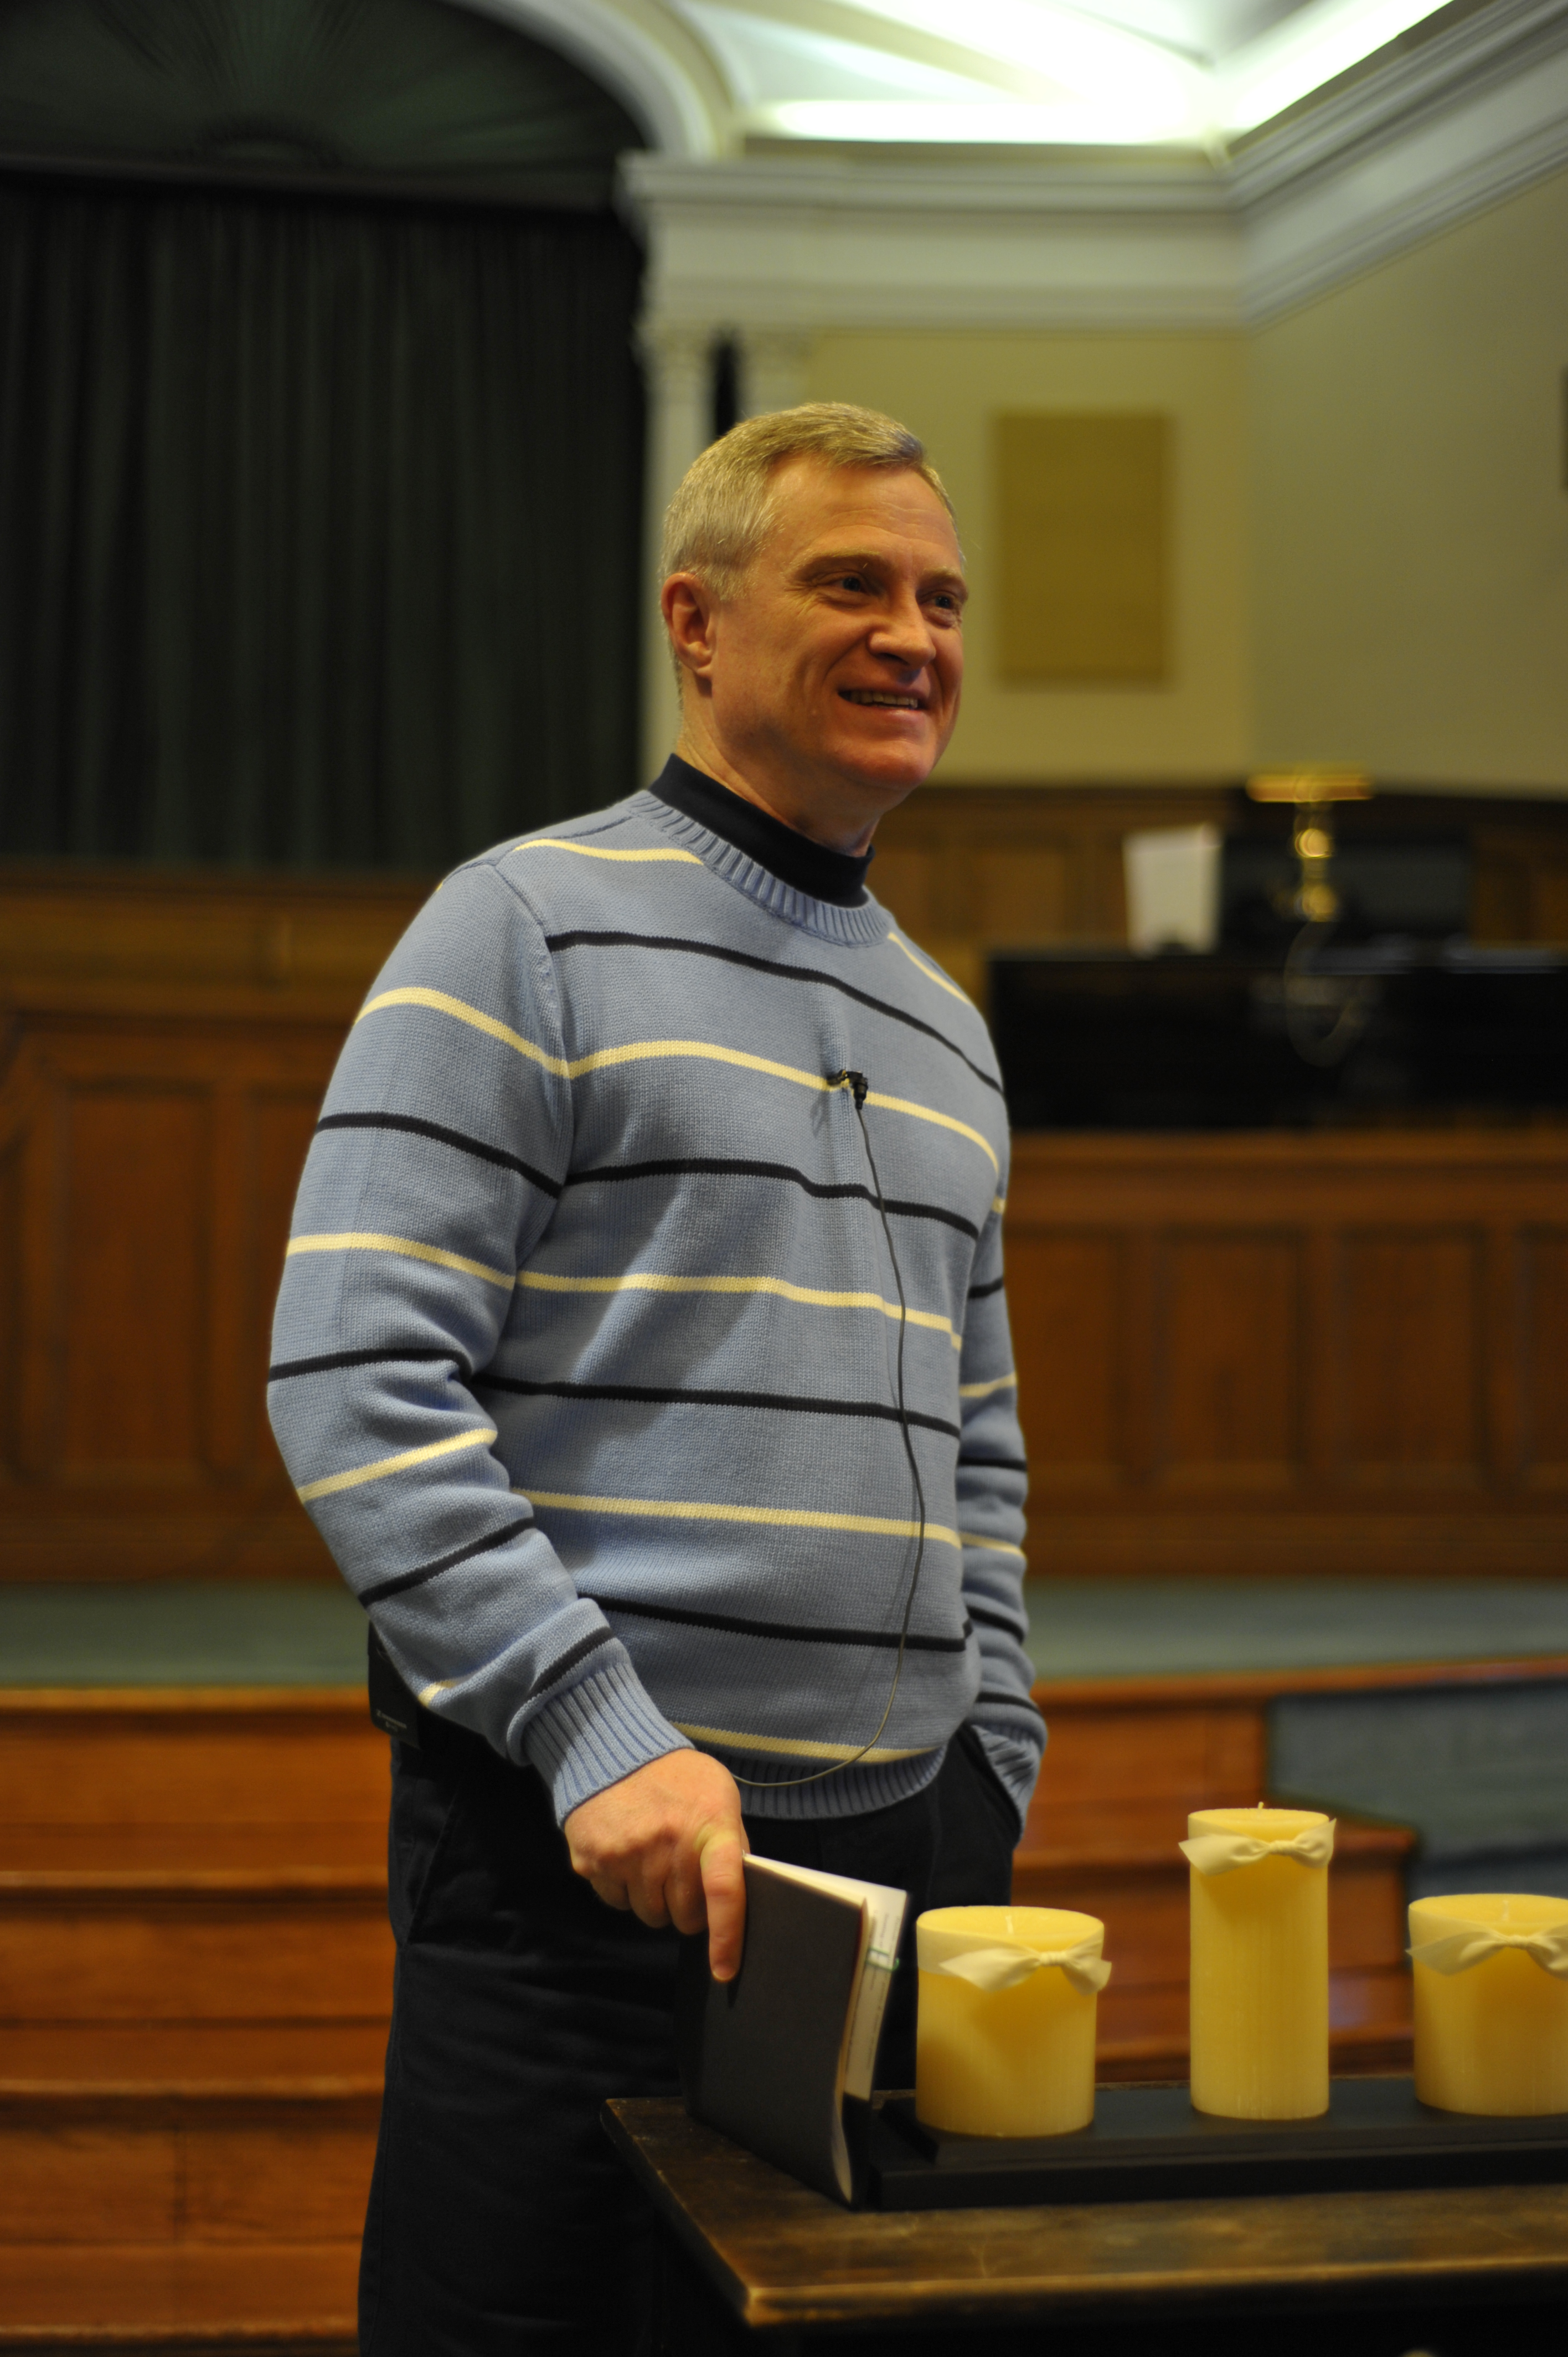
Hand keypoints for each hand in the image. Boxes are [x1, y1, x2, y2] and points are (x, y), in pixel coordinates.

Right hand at [564, 1749, 748, 1980]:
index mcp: (707, 1825)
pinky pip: (617, 1903)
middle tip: (682, 1872)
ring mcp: (625, 1854)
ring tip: (652, 1857)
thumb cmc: (675, 1777)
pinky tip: (626, 1853)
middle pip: (683, 1917)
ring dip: (655, 1898)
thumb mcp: (718, 1795)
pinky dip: (624, 1888)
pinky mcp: (591, 1861)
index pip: (724, 1889)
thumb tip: (742, 1894)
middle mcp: (666, 1842)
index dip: (726, 1936)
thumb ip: (732, 1843)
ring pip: (650, 1916)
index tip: (725, 1970)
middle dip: (687, 1906)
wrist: (610, 1748)